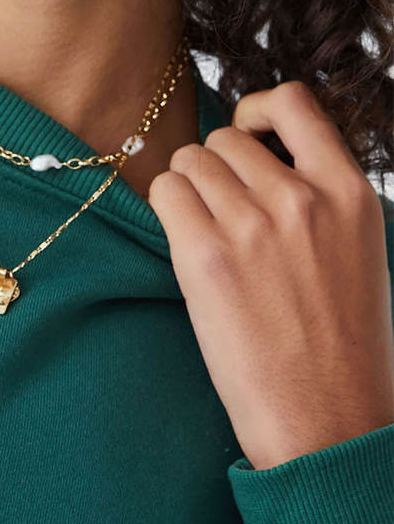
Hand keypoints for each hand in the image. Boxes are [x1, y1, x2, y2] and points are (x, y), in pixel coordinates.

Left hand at [147, 79, 393, 470]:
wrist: (327, 420)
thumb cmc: (344, 351)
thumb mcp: (358, 256)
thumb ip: (319, 203)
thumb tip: (261, 168)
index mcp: (351, 193)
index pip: (294, 103)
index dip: (257, 113)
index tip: (247, 138)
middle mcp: (302, 198)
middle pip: (225, 138)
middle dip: (214, 168)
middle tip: (218, 213)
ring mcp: (253, 225)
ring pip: (190, 161)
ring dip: (187, 189)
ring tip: (202, 233)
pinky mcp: (206, 258)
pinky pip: (165, 194)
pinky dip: (166, 209)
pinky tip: (182, 243)